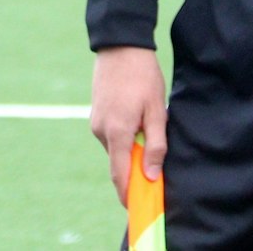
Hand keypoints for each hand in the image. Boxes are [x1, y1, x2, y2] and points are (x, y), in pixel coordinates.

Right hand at [89, 46, 166, 204]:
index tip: (138, 207)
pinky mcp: (96, 114)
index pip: (120, 175)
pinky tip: (137, 121)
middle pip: (118, 163)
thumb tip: (152, 176)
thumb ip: (155, 146)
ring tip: (149, 130)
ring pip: (115, 148)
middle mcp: (101, 131)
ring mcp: (95, 122)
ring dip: (130, 151)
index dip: (128, 194)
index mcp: (116, 133)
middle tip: (155, 170)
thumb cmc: (142, 77)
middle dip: (134, 172)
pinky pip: (111, 135)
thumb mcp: (157, 111)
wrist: (119, 46)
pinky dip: (124, 138)